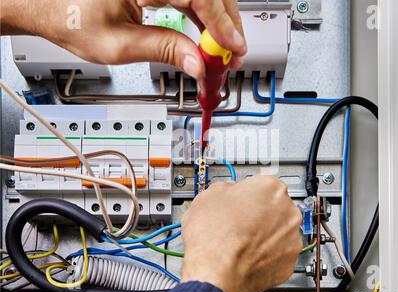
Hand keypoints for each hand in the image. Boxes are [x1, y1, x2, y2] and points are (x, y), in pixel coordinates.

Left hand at [0, 0, 246, 79]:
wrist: (50, 4)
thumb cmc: (70, 16)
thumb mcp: (117, 44)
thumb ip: (162, 50)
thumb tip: (196, 63)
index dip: (220, 24)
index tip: (232, 48)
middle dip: (226, 23)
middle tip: (232, 54)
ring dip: (218, 20)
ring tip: (222, 50)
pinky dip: (203, 15)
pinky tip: (206, 35)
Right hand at [181, 175, 301, 291]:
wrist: (215, 271)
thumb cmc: (213, 236)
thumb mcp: (208, 195)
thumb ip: (225, 188)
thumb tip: (227, 191)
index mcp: (270, 187)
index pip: (263, 183)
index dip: (248, 192)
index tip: (242, 199)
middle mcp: (287, 210)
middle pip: (275, 206)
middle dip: (260, 212)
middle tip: (240, 221)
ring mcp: (291, 238)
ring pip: (280, 230)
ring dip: (265, 233)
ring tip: (242, 240)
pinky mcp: (289, 261)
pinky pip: (279, 253)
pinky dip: (267, 254)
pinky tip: (248, 255)